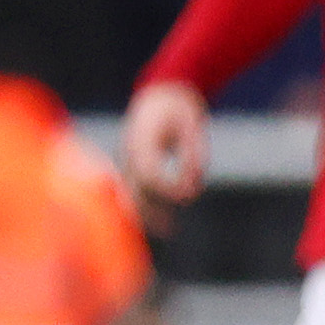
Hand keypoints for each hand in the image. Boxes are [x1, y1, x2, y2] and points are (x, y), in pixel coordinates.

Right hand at [121, 82, 206, 220]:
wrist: (161, 93)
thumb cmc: (178, 107)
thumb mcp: (192, 125)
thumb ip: (193, 154)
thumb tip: (194, 186)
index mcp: (142, 141)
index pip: (150, 175)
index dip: (168, 189)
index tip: (188, 197)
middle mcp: (131, 153)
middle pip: (135, 189)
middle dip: (150, 211)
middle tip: (168, 230)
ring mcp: (130, 159)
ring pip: (134, 192)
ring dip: (148, 212)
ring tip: (168, 230)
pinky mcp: (136, 164)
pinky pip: (139, 189)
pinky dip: (148, 205)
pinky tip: (164, 220)